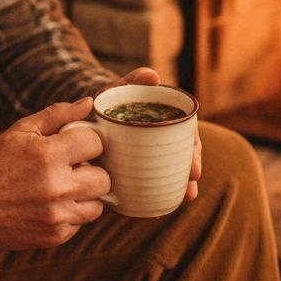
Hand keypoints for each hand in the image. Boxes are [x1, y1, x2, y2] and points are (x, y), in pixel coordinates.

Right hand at [0, 97, 112, 249]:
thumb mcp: (22, 130)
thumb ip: (58, 114)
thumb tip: (89, 103)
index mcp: (49, 154)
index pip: (96, 143)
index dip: (87, 141)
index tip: (76, 145)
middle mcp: (57, 187)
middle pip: (104, 179)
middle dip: (91, 171)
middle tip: (72, 169)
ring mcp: (57, 215)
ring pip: (97, 205)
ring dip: (85, 196)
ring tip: (64, 188)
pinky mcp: (54, 236)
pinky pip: (79, 224)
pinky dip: (70, 215)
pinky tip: (50, 206)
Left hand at [105, 66, 201, 203]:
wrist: (85, 113)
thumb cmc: (107, 99)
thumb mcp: (119, 89)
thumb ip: (134, 80)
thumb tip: (153, 76)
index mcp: (162, 121)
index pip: (187, 135)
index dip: (195, 150)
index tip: (196, 167)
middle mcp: (160, 139)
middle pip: (183, 155)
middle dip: (191, 169)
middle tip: (192, 182)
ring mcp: (148, 154)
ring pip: (170, 170)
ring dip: (182, 184)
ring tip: (187, 196)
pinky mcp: (134, 168)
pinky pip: (151, 182)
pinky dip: (160, 193)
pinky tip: (165, 204)